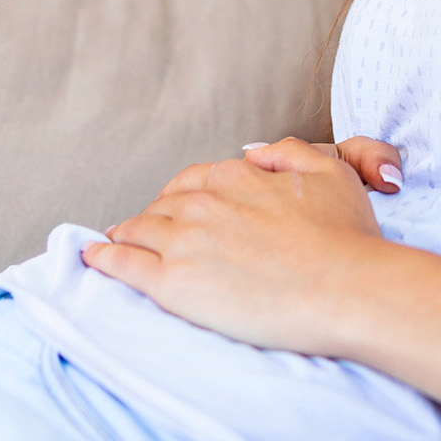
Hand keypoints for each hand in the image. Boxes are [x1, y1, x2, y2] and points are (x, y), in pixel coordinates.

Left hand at [80, 137, 395, 353]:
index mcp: (235, 176)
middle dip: (153, 219)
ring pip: (138, 232)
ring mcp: (184, 243)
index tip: (177, 211)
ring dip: (124, 235)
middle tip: (146, 233)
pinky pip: (123, 264)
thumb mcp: (331, 173)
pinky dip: (103, 258)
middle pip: (161, 207)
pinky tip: (92, 258)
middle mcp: (203, 203)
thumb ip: (290, 153)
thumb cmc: (347, 238)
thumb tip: (255, 151)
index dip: (180, 198)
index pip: (191, 183)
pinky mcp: (172, 284)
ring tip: (113, 244)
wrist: (346, 289)